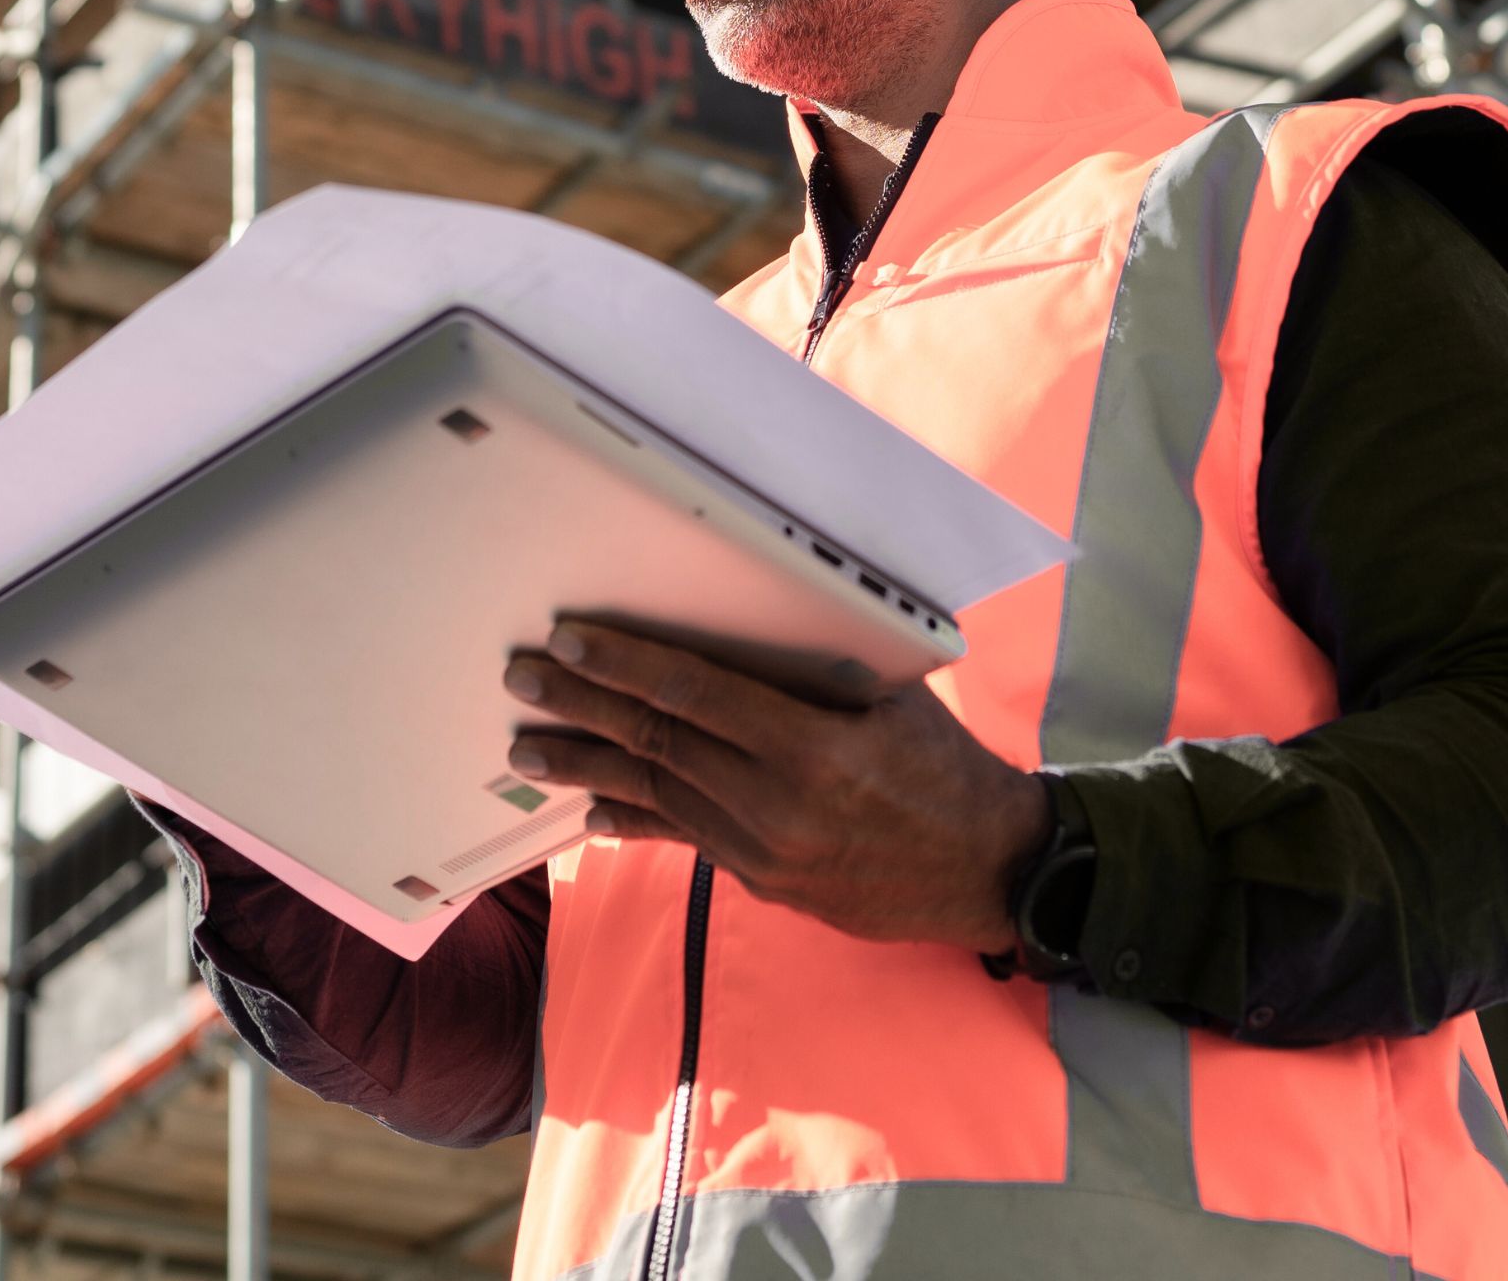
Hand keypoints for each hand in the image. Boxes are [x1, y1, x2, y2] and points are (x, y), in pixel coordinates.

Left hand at [503, 618, 1052, 952]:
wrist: (986, 870)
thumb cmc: (944, 762)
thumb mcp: (892, 698)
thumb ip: (814, 673)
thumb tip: (734, 625)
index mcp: (812, 748)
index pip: (694, 695)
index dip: (625, 666)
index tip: (571, 641)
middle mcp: (777, 807)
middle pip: (659, 744)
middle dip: (582, 709)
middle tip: (522, 679)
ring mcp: (765, 854)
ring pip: (658, 797)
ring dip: (587, 768)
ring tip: (526, 747)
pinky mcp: (764, 882)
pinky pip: (686, 840)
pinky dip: (634, 820)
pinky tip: (589, 812)